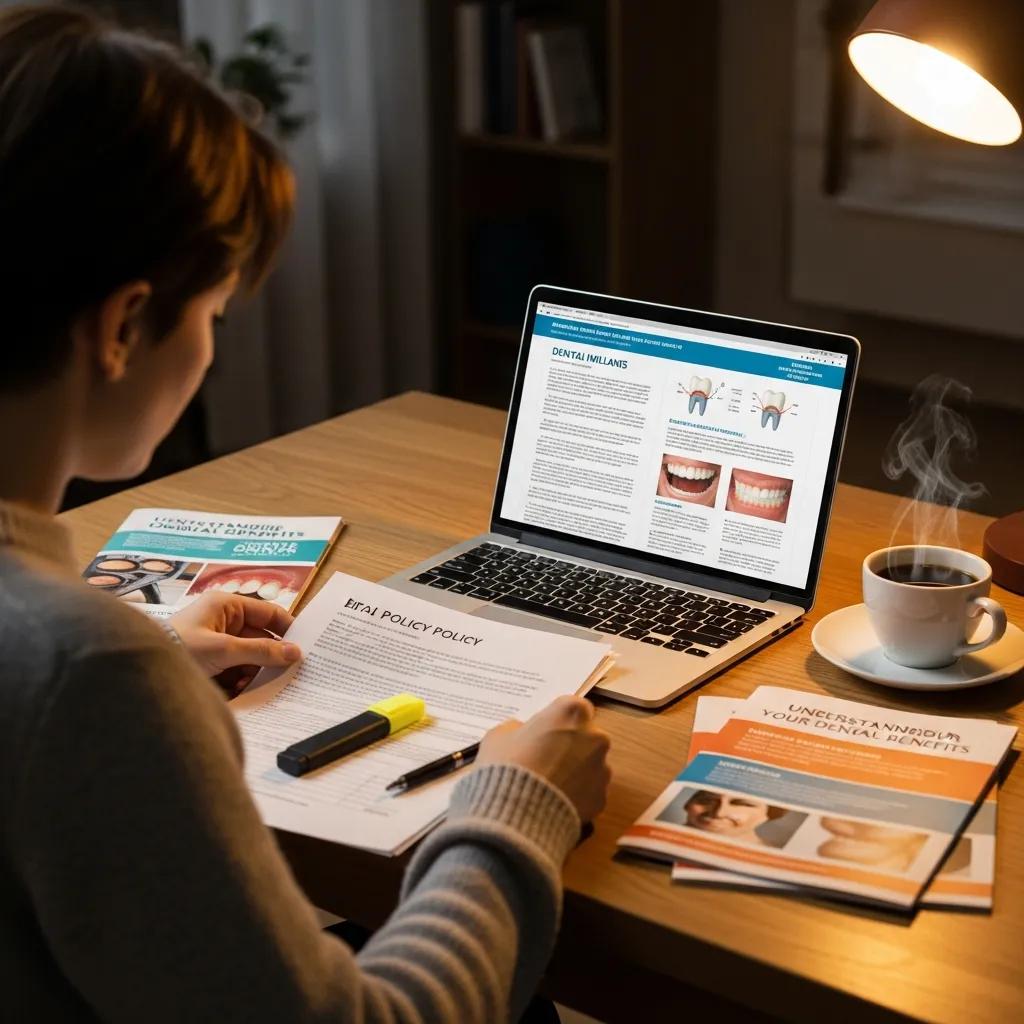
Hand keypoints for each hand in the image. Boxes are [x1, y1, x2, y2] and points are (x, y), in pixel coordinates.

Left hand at [169, 592, 300, 696]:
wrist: (143, 675)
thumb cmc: (181, 649)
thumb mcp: (224, 649)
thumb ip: (261, 651)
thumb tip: (296, 653)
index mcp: (226, 605)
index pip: (268, 612)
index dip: (287, 628)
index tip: (304, 646)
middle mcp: (224, 620)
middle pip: (261, 637)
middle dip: (271, 655)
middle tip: (289, 671)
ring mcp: (217, 642)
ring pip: (251, 655)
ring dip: (256, 670)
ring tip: (260, 683)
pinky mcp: (212, 662)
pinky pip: (238, 668)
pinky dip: (243, 679)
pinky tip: (242, 689)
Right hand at [476, 695, 610, 823]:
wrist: (516, 814)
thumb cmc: (507, 764)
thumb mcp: (499, 735)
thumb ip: (518, 728)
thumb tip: (523, 733)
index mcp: (571, 712)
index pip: (572, 708)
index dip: (558, 720)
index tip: (544, 732)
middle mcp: (595, 736)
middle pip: (586, 735)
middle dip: (569, 745)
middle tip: (544, 759)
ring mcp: (602, 768)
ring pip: (590, 764)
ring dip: (575, 770)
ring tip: (548, 785)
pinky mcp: (602, 798)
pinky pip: (589, 791)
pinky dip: (577, 795)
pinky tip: (555, 802)